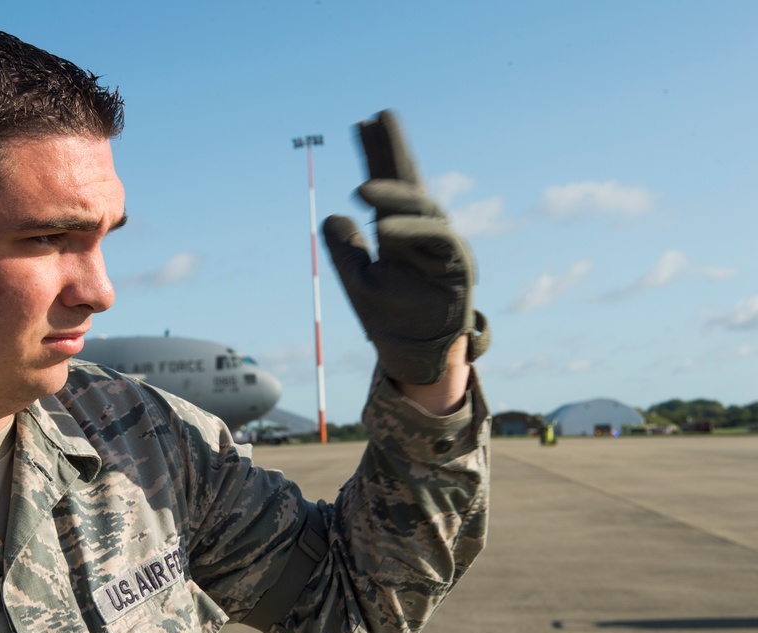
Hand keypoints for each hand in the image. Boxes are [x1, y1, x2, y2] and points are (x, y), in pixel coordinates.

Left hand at [323, 110, 488, 384]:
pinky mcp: (456, 266)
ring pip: (421, 209)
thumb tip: (332, 216)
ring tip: (361, 188)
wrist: (416, 356)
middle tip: (380, 118)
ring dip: (394, 195)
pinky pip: (436, 240)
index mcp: (400, 229)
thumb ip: (345, 250)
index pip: (388, 184)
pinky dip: (410, 230)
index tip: (364, 123)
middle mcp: (423, 231)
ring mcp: (442, 246)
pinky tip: (383, 225)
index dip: (378, 153)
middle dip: (395, 151)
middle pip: (410, 183)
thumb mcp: (356, 281)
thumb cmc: (389, 317)